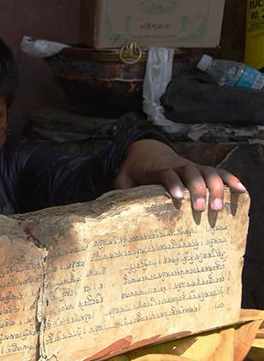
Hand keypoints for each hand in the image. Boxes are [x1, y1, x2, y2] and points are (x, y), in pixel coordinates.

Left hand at [115, 139, 246, 211]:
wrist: (146, 151)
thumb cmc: (134, 170)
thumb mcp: (123, 178)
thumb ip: (122, 190)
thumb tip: (118, 207)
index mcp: (157, 169)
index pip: (166, 174)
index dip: (173, 184)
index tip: (178, 197)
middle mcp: (177, 166)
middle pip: (191, 172)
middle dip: (198, 189)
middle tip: (201, 209)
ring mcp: (191, 167)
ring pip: (208, 171)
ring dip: (216, 188)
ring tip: (219, 208)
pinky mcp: (200, 169)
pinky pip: (218, 172)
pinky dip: (230, 179)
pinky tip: (242, 191)